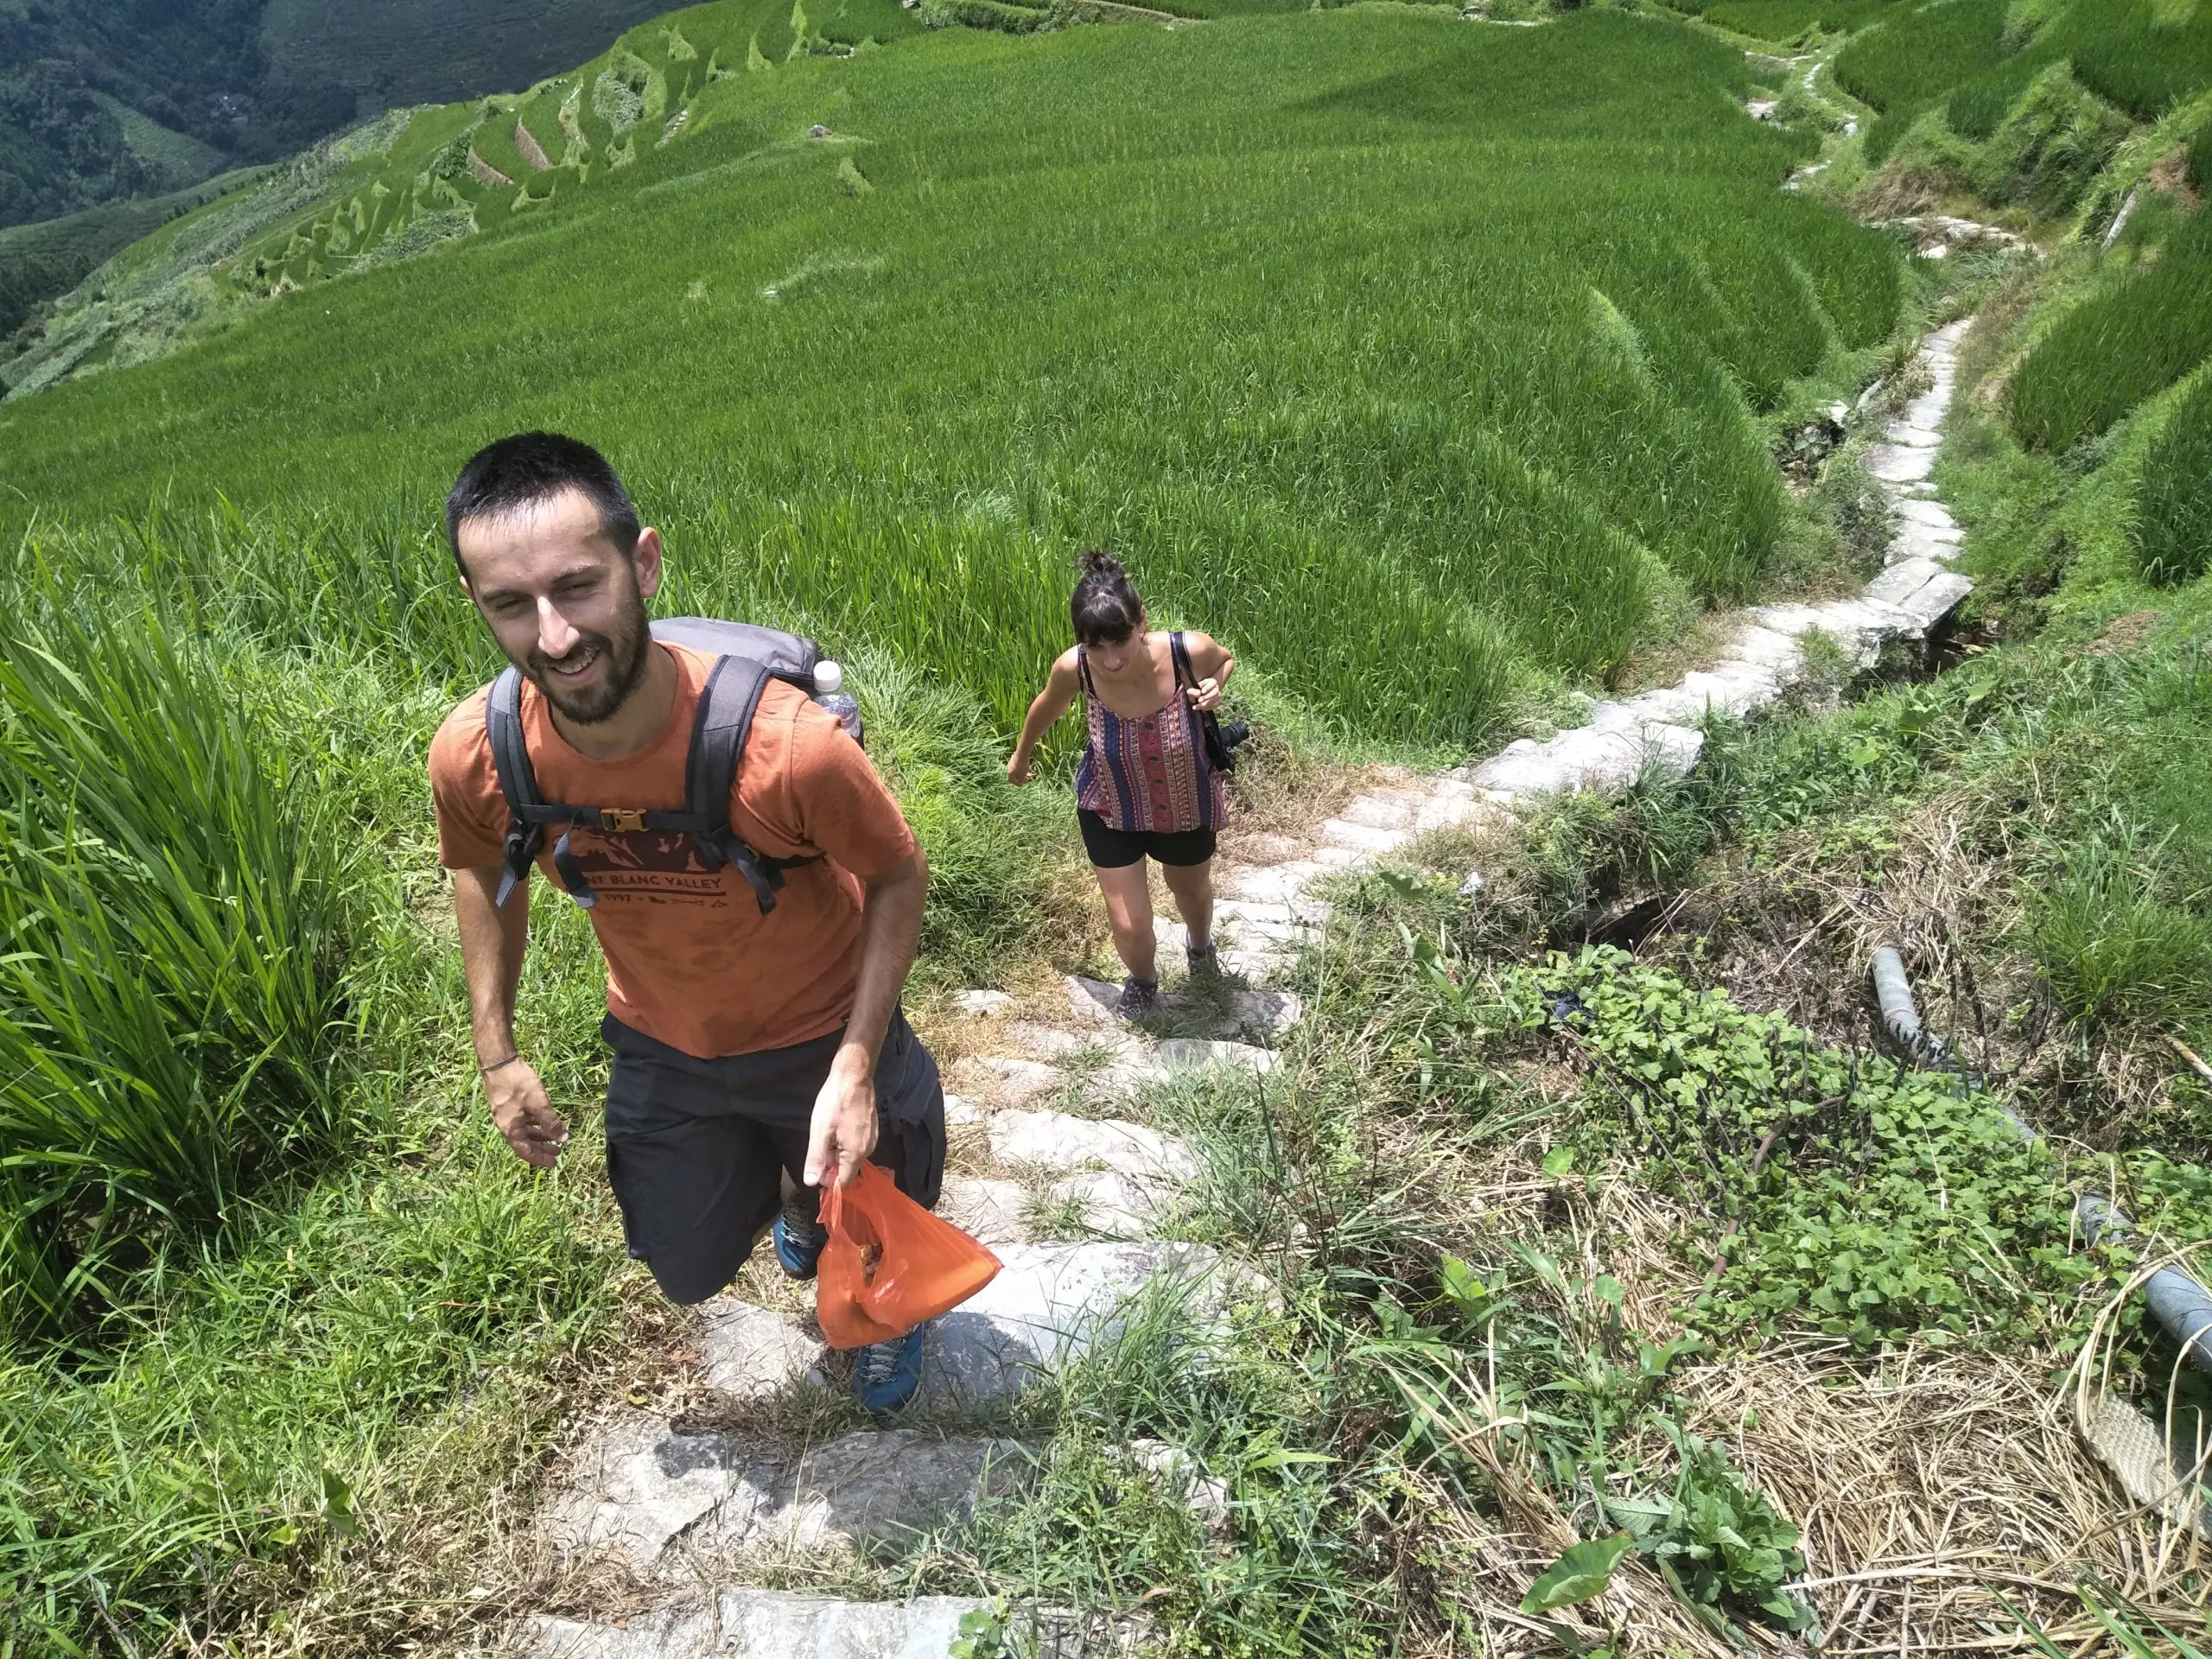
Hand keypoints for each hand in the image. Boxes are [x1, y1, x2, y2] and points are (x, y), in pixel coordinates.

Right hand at [485, 1058, 567, 1167]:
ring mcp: (506, 1115)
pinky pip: (522, 1121)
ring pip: (525, 1132)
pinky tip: (543, 1121)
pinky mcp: (507, 1105)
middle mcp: (506, 1126)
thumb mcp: (539, 1104)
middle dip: (542, 1148)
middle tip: (558, 1153)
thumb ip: (551, 1123)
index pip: (526, 1152)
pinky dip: (534, 1125)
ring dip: (539, 1136)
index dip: (540, 1159)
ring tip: (555, 1138)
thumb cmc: (518, 1084)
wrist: (499, 1063)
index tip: (554, 1163)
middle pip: (526, 1143)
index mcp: (511, 1130)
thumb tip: (563, 1139)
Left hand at [805, 1047, 879, 1188]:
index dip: (827, 1179)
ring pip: (851, 1156)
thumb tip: (811, 1182)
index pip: (843, 1182)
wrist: (854, 1075)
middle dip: (831, 1163)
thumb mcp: (819, 1132)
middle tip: (821, 1141)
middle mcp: (868, 1150)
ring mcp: (872, 1138)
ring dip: (837, 1151)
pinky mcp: (871, 1129)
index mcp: (855, 1154)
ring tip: (829, 1130)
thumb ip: (816, 1159)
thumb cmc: (835, 1102)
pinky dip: (845, 1141)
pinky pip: (856, 1144)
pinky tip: (838, 1125)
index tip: (816, 1164)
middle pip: (847, 1169)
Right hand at [1006, 750, 1033, 785]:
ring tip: (1030, 771)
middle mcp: (1008, 769)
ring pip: (1017, 769)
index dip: (1018, 783)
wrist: (1022, 753)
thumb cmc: (1022, 765)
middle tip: (1028, 777)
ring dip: (1023, 772)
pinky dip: (1023, 767)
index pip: (1013, 781)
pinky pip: (1018, 765)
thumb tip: (1020, 783)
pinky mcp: (1014, 758)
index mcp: (1009, 774)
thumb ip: (1021, 781)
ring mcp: (1011, 763)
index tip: (1023, 783)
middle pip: (1015, 775)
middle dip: (1022, 777)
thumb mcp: (1023, 775)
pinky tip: (1028, 766)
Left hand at [1186, 677, 1221, 712]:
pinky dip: (1208, 708)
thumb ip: (1192, 691)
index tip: (1202, 692)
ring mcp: (1217, 695)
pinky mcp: (1217, 702)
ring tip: (1196, 707)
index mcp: (1210, 681)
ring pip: (1216, 699)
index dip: (1208, 687)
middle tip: (1199, 700)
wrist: (1195, 698)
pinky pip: (1215, 705)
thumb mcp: (1190, 690)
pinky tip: (1200, 708)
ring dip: (1206, 704)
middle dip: (1207, 697)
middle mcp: (1215, 688)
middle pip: (1215, 691)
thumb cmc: (1193, 691)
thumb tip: (1198, 694)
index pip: (1213, 682)